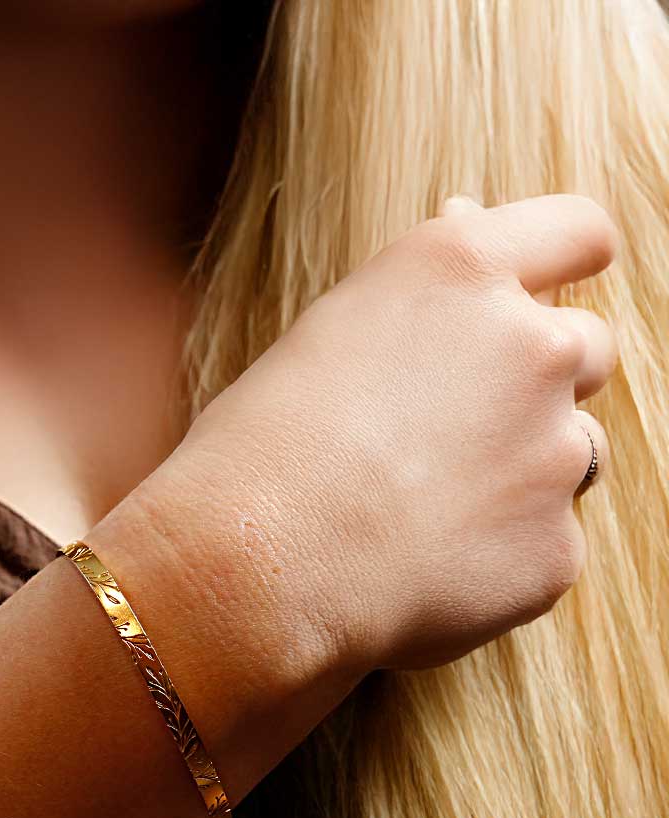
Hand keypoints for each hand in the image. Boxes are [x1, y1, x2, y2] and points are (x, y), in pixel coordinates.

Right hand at [143, 192, 618, 688]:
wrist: (253, 567)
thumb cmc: (260, 450)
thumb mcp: (333, 331)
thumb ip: (423, 292)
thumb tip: (469, 218)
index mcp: (465, 270)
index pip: (578, 232)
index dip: (569, 268)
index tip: (552, 297)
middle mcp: (531, 344)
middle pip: (588, 349)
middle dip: (540, 386)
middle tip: (455, 438)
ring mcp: (556, 449)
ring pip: (575, 453)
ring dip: (524, 476)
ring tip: (424, 517)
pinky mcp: (556, 546)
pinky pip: (545, 547)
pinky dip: (499, 562)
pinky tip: (421, 574)